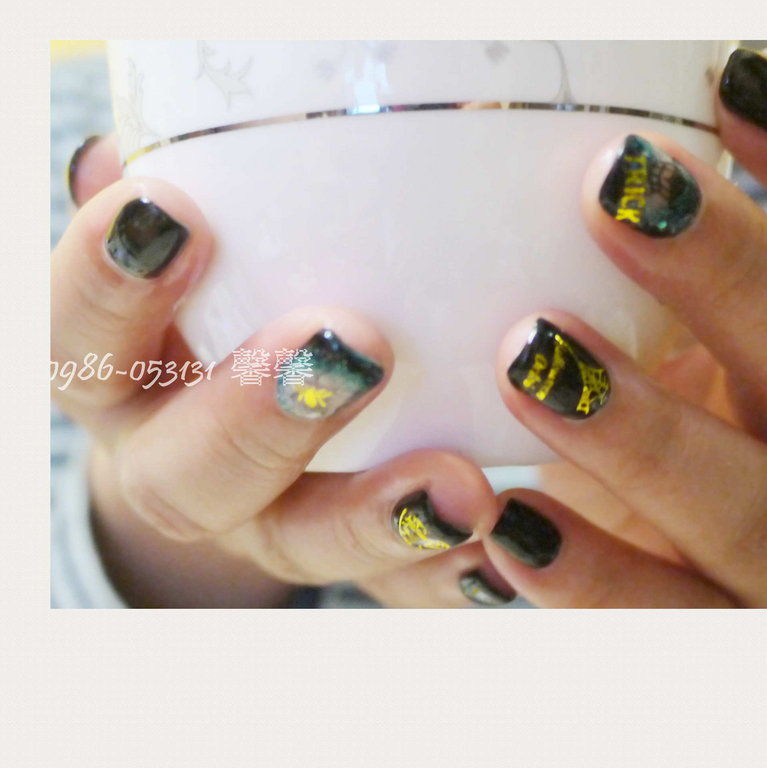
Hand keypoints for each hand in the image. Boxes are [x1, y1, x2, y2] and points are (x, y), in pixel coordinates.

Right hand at [56, 137, 511, 607]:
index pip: (76, 340)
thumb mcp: (184, 253)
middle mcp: (177, 466)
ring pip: (296, 543)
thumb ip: (170, 206)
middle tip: (354, 347)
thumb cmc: (212, 306)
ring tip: (461, 489)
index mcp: (122, 381)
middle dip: (261, 415)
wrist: (226, 424)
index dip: (106, 288)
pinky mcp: (342, 556)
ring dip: (375, 517)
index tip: (172, 214)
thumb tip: (128, 158)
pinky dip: (442, 573)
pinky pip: (386, 589)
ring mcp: (261, 526)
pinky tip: (499, 549)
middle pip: (187, 472)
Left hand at [484, 49, 766, 606]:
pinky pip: (663, 619)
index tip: (741, 81)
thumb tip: (716, 92)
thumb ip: (680, 250)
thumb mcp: (662, 331)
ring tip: (533, 358)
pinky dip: (588, 573)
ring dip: (646, 428)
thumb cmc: (643, 428)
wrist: (618, 571)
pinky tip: (508, 527)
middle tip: (616, 193)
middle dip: (730, 272)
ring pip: (749, 503)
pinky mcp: (712, 638)